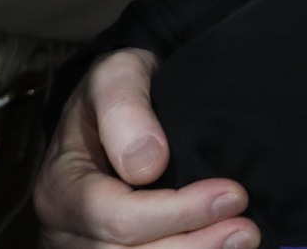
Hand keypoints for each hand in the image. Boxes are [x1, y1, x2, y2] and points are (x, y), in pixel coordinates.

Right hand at [36, 49, 257, 248]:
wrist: (120, 105)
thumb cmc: (119, 89)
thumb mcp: (117, 74)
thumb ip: (124, 109)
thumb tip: (148, 165)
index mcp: (59, 187)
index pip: (116, 217)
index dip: (176, 213)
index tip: (231, 194)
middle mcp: (65, 230)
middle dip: (192, 246)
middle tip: (247, 230)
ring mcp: (85, 248)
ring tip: (241, 240)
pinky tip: (219, 248)